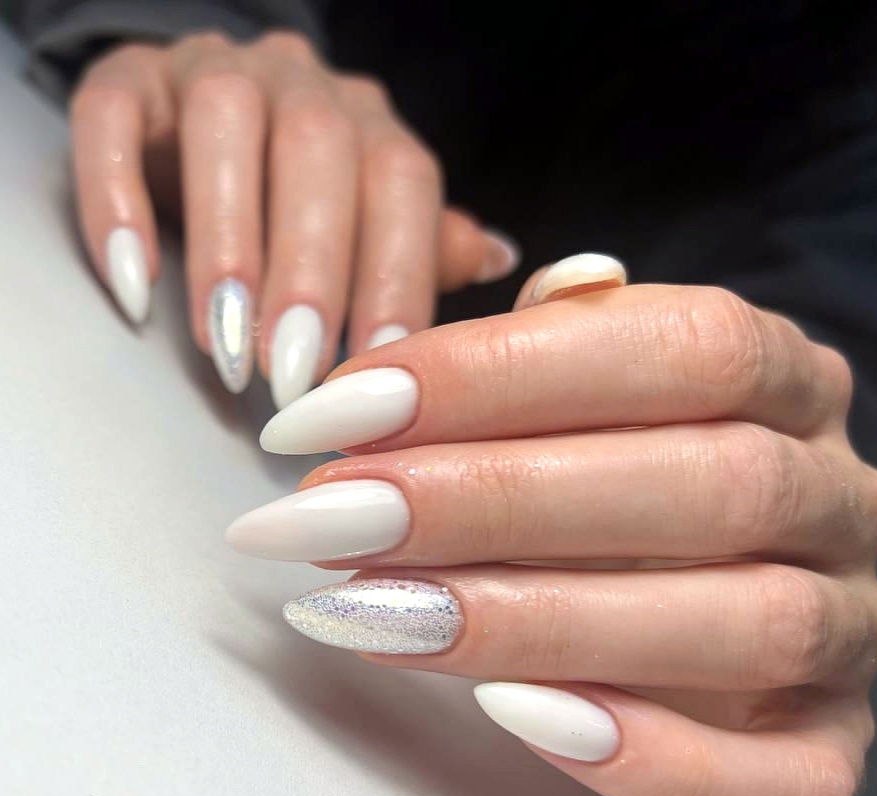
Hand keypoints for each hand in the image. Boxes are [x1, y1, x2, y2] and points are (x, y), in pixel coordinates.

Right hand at [70, 30, 517, 402]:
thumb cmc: (304, 199)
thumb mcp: (370, 224)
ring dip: (227, 245)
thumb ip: (424, 244)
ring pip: (224, 131)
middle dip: (308, 272)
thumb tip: (497, 259)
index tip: (379, 372)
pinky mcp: (129, 81)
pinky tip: (136, 285)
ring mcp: (214, 72)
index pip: (402, 188)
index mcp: (372, 127)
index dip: (395, 278)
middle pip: (318, 157)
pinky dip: (119, 203)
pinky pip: (112, 119)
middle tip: (291, 375)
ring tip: (224, 347)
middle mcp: (303, 87)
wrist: (204, 123)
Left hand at [226, 253, 876, 795]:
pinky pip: (787, 780)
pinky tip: (513, 719)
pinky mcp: (833, 745)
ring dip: (541, 625)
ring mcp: (851, 625)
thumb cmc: (618, 468)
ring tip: (379, 615)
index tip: (333, 418)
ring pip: (745, 626)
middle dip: (494, 502)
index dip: (493, 376)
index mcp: (784, 377)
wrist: (711, 582)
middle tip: (333, 520)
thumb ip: (539, 353)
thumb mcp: (585, 384)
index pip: (673, 347)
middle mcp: (837, 492)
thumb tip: (467, 336)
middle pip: (707, 485)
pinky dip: (651, 759)